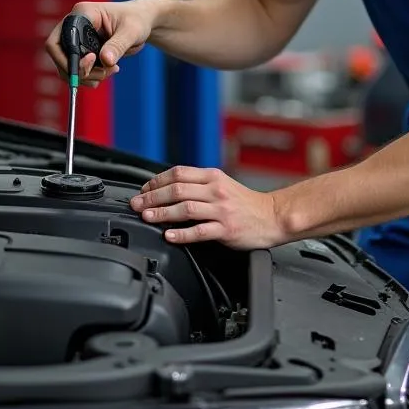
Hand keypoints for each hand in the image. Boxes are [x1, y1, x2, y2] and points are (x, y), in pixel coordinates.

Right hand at [44, 0, 155, 86]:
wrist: (142, 22)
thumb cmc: (137, 20)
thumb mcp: (132, 31)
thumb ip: (118, 45)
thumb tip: (105, 60)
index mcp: (83, 13)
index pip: (60, 38)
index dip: (68, 56)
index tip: (91, 61)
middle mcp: (75, 25)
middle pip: (60, 55)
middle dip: (80, 70)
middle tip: (103, 73)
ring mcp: (77, 39)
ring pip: (68, 66)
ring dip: (87, 76)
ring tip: (111, 71)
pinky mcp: (82, 50)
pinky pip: (77, 69)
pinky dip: (89, 77)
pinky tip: (107, 72)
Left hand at [130, 166, 286, 249]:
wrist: (272, 216)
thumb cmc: (245, 203)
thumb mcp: (222, 184)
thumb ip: (198, 185)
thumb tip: (169, 188)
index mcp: (213, 177)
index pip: (179, 173)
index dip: (157, 180)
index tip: (143, 189)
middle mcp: (216, 191)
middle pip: (178, 189)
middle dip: (152, 196)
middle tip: (136, 204)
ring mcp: (221, 210)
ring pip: (185, 208)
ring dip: (162, 213)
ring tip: (147, 217)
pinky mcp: (226, 229)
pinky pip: (200, 231)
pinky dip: (182, 233)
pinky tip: (169, 235)